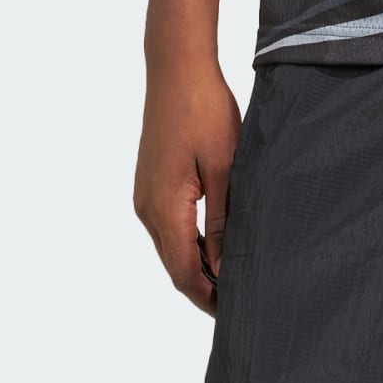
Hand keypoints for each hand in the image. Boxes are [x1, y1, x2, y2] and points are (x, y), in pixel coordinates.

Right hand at [133, 61, 240, 314]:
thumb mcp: (225, 167)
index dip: (208, 298)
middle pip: (174, 265)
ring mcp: (144, 196)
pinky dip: (188, 243)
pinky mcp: (150, 183)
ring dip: (195, 266)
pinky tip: (213, 244)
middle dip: (203, 288)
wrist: (176, 69)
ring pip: (170, 248)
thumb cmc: (205, 111)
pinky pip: (167, 227)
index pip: (184, 272)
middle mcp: (146, 208)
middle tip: (238, 304)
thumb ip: (222, 220)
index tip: (235, 313)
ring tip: (231, 279)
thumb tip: (224, 266)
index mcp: (164, 208)